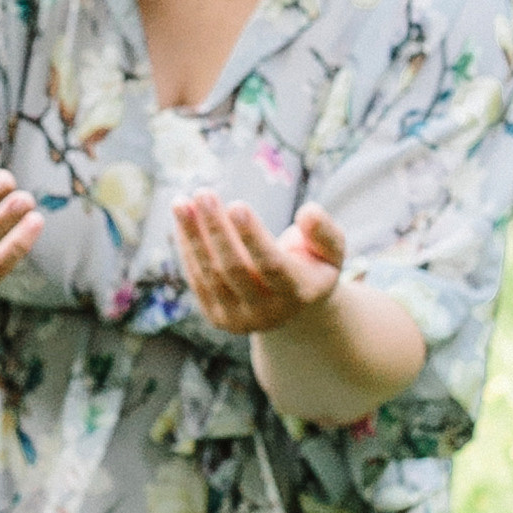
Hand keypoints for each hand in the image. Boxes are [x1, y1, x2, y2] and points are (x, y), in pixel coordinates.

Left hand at [172, 191, 345, 336]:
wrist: (292, 306)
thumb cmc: (313, 265)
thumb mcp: (331, 248)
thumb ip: (324, 231)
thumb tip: (307, 212)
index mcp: (299, 294)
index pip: (272, 266)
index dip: (253, 237)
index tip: (236, 204)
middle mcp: (268, 312)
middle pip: (235, 269)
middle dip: (216, 229)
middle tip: (204, 193)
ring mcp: (239, 319)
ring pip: (210, 274)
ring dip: (192, 236)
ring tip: (181, 201)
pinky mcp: (217, 317)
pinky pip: (197, 280)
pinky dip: (186, 248)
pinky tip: (182, 219)